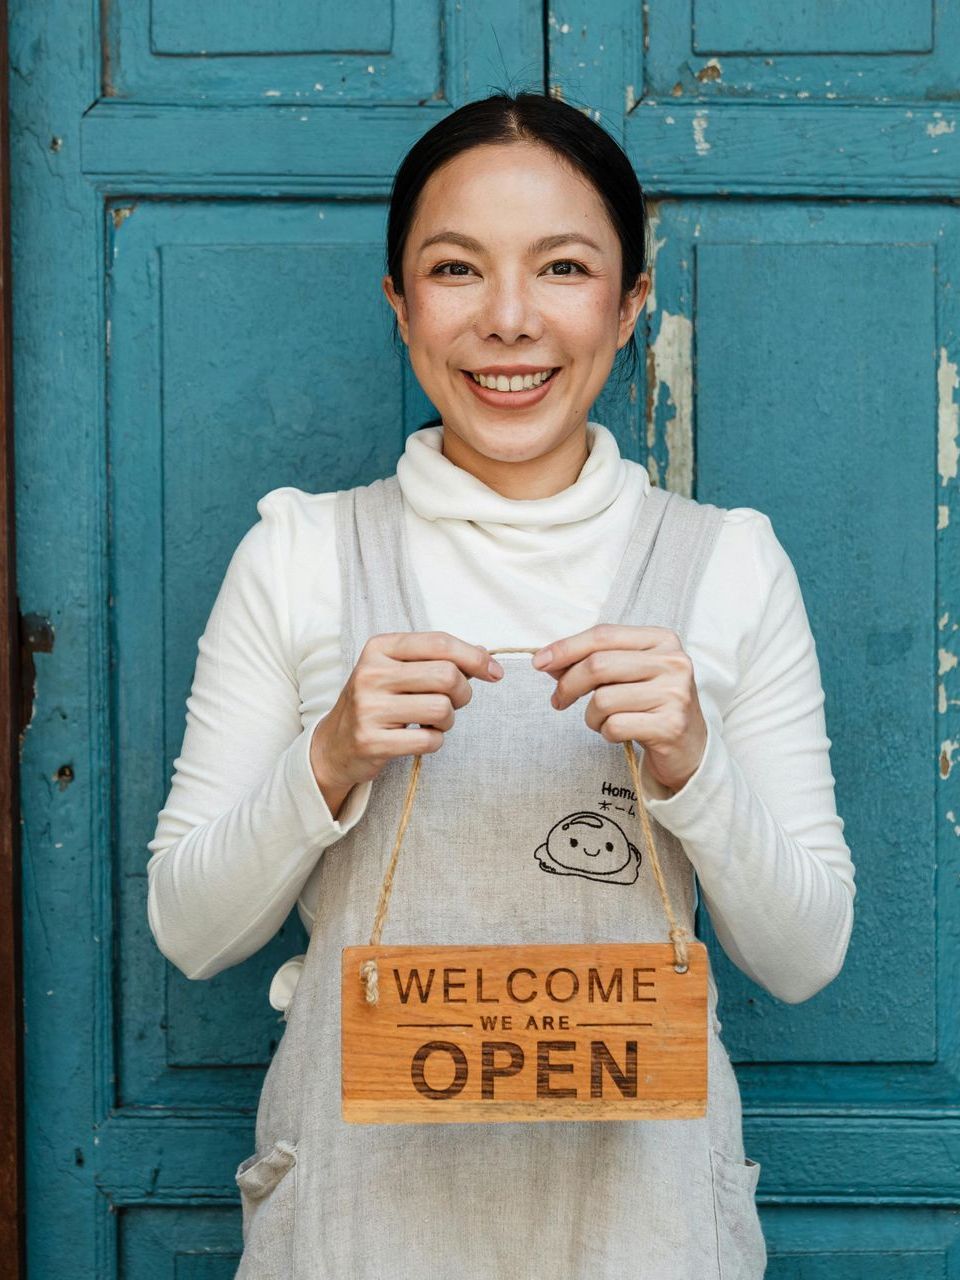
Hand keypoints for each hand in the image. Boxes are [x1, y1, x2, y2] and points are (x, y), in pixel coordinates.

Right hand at [311, 631, 503, 815]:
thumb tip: (484, 654)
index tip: (494, 672)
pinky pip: (429, 740)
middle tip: (454, 702)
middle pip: (446, 675)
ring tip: (432, 722)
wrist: (335, 744)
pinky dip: (435, 741)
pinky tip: (419, 738)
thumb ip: (438, 658)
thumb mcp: (399, 670)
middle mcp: (371, 673)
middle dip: (463, 692)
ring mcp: (369, 708)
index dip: (475, 657)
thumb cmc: (378, 702)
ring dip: (448, 720)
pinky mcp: (372, 741)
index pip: (440, 643)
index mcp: (380, 648)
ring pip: (442, 709)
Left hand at [531, 624, 705, 794]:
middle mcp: (673, 662)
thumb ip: (593, 662)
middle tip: (558, 701)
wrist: (690, 747)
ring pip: (603, 699)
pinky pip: (615, 726)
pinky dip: (606, 733)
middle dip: (568, 685)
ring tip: (602, 721)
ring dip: (590, 716)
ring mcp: (674, 694)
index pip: (603, 635)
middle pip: (599, 665)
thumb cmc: (650, 705)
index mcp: (662, 640)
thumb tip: (548, 661)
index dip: (566, 648)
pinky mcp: (670, 725)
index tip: (539, 662)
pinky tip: (618, 733)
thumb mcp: (627, 674)